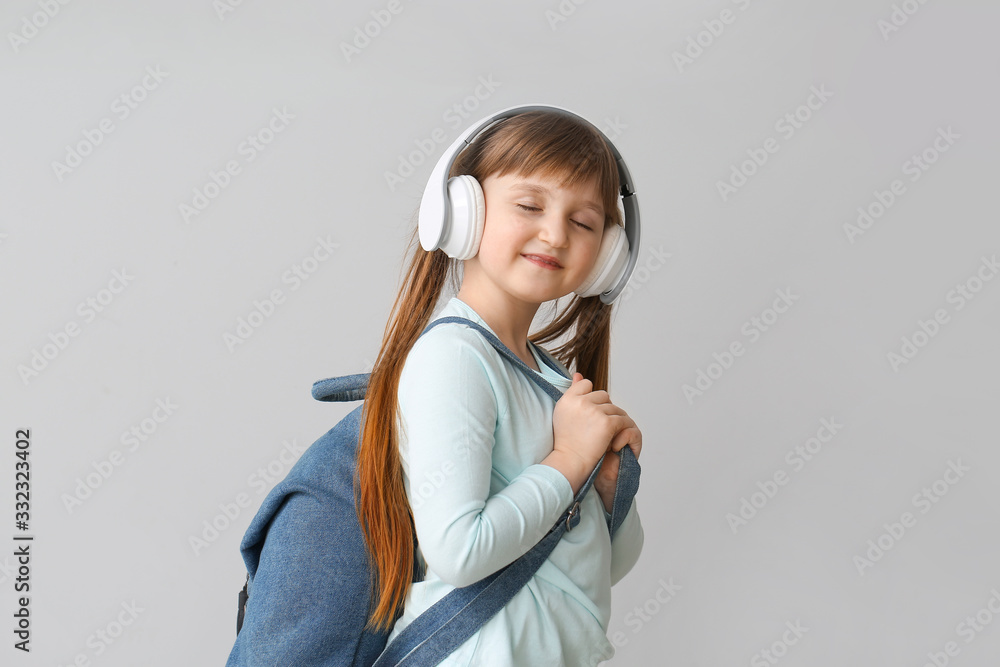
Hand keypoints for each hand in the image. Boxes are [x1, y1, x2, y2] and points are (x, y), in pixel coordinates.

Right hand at [551, 372, 640, 497]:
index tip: (589, 414)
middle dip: (604, 409)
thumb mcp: (563, 413)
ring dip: (614, 420)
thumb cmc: (566, 441)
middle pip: (603, 395)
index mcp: (568, 399)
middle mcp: (580, 402)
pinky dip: (621, 429)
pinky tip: (614, 439)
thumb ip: (573, 392)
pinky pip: (621, 420)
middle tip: (599, 426)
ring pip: (614, 408)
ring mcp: (594, 411)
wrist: (570, 462)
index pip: (586, 384)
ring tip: (605, 434)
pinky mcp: (606, 423)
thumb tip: (579, 374)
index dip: (591, 398)